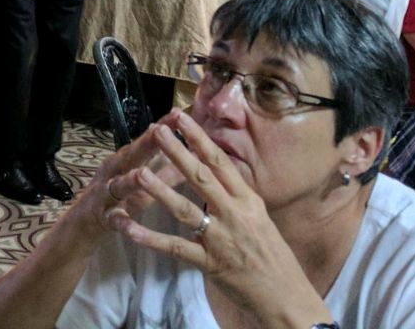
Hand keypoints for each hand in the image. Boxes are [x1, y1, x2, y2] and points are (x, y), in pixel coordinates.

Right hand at [62, 121, 184, 243]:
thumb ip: (165, 167)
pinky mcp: (102, 218)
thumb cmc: (119, 196)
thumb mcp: (141, 180)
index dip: (161, 127)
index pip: (146, 140)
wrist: (84, 223)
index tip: (179, 113)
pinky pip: (112, 219)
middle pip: (130, 156)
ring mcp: (106, 193)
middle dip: (145, 144)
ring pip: (118, 186)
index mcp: (127, 160)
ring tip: (140, 174)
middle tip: (160, 130)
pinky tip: (127, 222)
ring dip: (129, 181)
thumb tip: (193, 150)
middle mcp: (115, 171)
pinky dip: (120, 221)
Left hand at [106, 112, 332, 323]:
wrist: (285, 294)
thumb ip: (236, 195)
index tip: (182, 118)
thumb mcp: (259, 217)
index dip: (199, 139)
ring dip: (161, 191)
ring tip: (139, 173)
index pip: (220, 163)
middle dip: (178, 153)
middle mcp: (233, 215)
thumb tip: (217, 170)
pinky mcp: (208, 263)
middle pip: (201, 178)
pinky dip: (150, 238)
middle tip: (158, 131)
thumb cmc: (272, 254)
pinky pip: (174, 248)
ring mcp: (219, 239)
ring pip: (186, 210)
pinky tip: (129, 228)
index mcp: (247, 200)